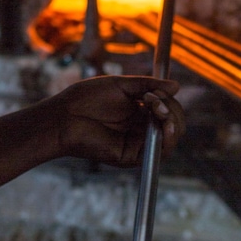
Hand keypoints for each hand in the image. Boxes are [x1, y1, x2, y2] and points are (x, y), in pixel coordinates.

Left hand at [51, 75, 184, 166]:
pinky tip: (161, 123)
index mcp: (138, 112)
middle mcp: (140, 128)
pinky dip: (167, 137)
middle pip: (173, 124)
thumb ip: (147, 85)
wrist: (63, 116)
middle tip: (155, 98)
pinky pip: (159, 152)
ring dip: (172, 120)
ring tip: (157, 107)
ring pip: (171, 138)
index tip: (154, 91)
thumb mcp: (120, 85)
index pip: (168, 109)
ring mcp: (137, 143)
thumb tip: (177, 85)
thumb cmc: (85, 98)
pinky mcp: (131, 156)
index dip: (168, 100)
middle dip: (173, 108)